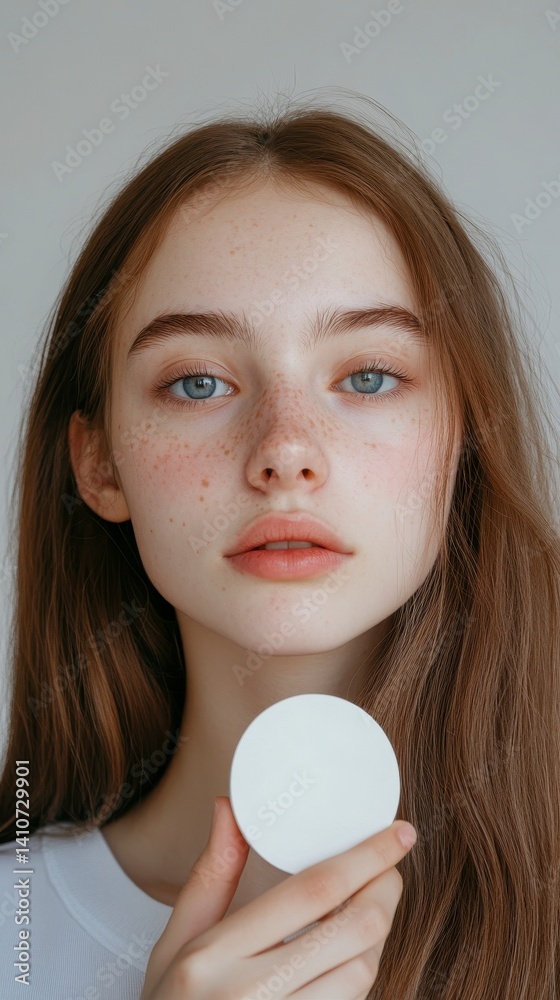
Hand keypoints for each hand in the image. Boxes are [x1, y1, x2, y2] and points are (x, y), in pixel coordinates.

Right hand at [140, 796, 415, 999]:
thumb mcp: (175, 942)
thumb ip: (210, 875)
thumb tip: (229, 807)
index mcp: (214, 955)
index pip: (311, 891)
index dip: (366, 857)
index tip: (399, 834)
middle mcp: (249, 996)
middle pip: (352, 931)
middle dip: (385, 893)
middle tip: (389, 871)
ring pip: (362, 973)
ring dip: (374, 939)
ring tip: (363, 915)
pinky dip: (358, 975)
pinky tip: (347, 958)